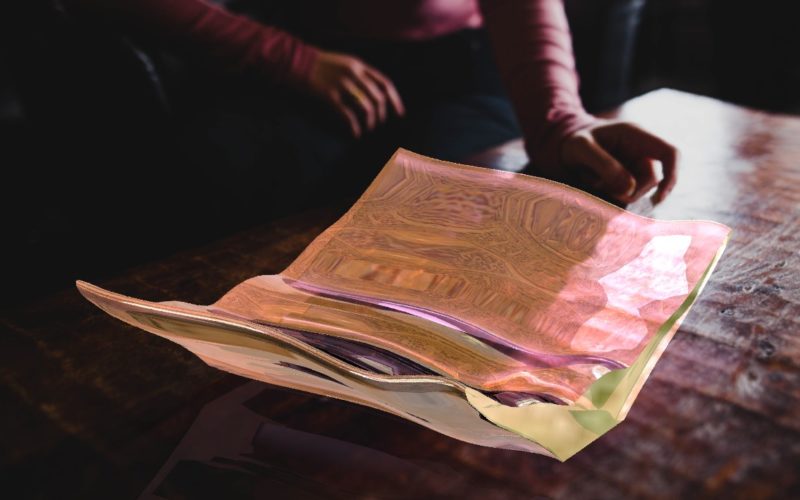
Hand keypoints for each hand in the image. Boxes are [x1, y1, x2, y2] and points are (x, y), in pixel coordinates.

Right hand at [307, 50, 404, 137]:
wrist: (295, 61)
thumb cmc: (319, 65)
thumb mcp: (344, 63)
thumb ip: (359, 74)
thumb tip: (374, 93)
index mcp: (359, 65)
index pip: (385, 83)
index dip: (395, 100)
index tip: (399, 114)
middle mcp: (353, 73)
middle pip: (377, 98)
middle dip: (380, 115)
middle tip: (376, 125)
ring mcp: (342, 84)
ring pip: (366, 107)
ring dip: (369, 122)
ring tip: (366, 129)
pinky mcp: (329, 95)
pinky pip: (348, 114)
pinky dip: (354, 126)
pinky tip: (354, 134)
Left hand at [559, 120, 677, 204]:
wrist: (564, 143)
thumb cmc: (573, 140)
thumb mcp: (582, 148)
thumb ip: (604, 165)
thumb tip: (629, 190)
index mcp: (636, 135)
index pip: (670, 153)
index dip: (671, 176)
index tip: (658, 198)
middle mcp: (640, 149)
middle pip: (651, 180)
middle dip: (629, 191)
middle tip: (600, 188)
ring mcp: (634, 163)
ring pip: (637, 189)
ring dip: (616, 192)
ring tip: (592, 180)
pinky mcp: (626, 175)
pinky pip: (625, 192)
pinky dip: (610, 193)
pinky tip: (594, 182)